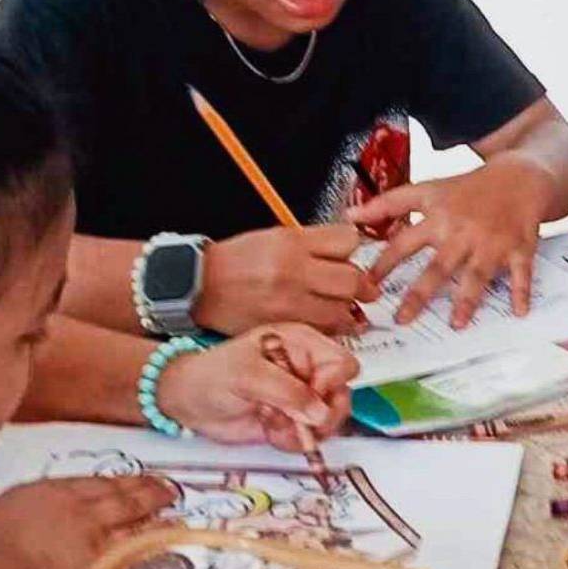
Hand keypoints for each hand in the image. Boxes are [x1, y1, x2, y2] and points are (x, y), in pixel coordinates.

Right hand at [0, 475, 175, 568]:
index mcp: (45, 495)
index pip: (86, 484)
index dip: (109, 483)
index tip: (123, 482)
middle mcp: (78, 512)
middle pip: (119, 496)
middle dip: (144, 490)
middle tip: (164, 488)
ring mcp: (95, 539)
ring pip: (134, 521)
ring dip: (156, 515)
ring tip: (174, 513)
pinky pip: (136, 554)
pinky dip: (153, 548)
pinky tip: (166, 546)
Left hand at [157, 324, 357, 451]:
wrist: (186, 402)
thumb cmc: (212, 375)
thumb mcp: (248, 376)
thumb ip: (287, 392)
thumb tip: (320, 413)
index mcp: (302, 344)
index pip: (342, 362)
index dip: (332, 383)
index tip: (310, 396)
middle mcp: (307, 369)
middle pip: (342, 394)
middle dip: (322, 414)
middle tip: (297, 421)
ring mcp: (301, 397)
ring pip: (330, 420)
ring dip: (305, 430)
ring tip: (274, 422)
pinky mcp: (292, 421)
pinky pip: (310, 438)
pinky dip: (292, 441)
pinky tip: (269, 430)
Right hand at [198, 225, 374, 335]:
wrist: (201, 287)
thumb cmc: (235, 261)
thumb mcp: (275, 236)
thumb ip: (313, 243)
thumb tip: (347, 248)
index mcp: (292, 243)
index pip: (346, 241)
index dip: (356, 248)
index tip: (356, 255)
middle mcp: (293, 272)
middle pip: (351, 279)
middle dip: (363, 285)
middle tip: (366, 290)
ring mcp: (289, 303)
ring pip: (341, 311)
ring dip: (350, 311)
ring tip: (349, 310)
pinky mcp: (283, 328)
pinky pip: (321, 331)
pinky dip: (331, 330)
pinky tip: (330, 325)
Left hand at [350, 160, 550, 327]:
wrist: (519, 176)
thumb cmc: (468, 189)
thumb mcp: (428, 189)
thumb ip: (389, 204)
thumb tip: (350, 217)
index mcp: (438, 217)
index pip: (404, 243)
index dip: (384, 264)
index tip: (366, 285)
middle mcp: (462, 231)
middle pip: (438, 266)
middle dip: (420, 294)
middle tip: (402, 319)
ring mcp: (491, 241)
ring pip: (477, 274)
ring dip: (467, 300)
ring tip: (456, 324)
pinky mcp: (519, 247)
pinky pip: (520, 273)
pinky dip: (521, 292)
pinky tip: (519, 312)